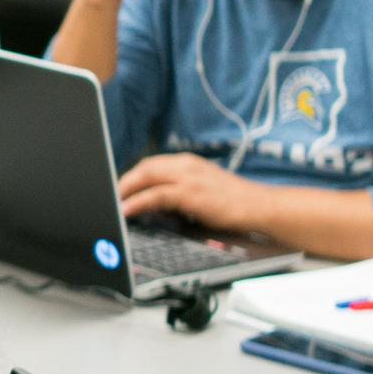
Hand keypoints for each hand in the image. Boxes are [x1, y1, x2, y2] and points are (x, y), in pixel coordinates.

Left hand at [117, 152, 271, 231]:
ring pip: (146, 176)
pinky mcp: (190, 193)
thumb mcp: (203, 190)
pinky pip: (155, 195)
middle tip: (112, 196)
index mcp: (188, 163)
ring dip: (126, 190)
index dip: (132, 175)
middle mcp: (186, 165)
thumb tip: (155, 203)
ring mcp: (188, 178)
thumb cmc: (234, 201)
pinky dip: (137, 202)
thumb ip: (180, 192)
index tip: (120, 188)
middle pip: (144, 167)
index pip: (152, 164)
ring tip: (114, 203)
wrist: (259, 206)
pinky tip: (127, 211)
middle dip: (124, 181)